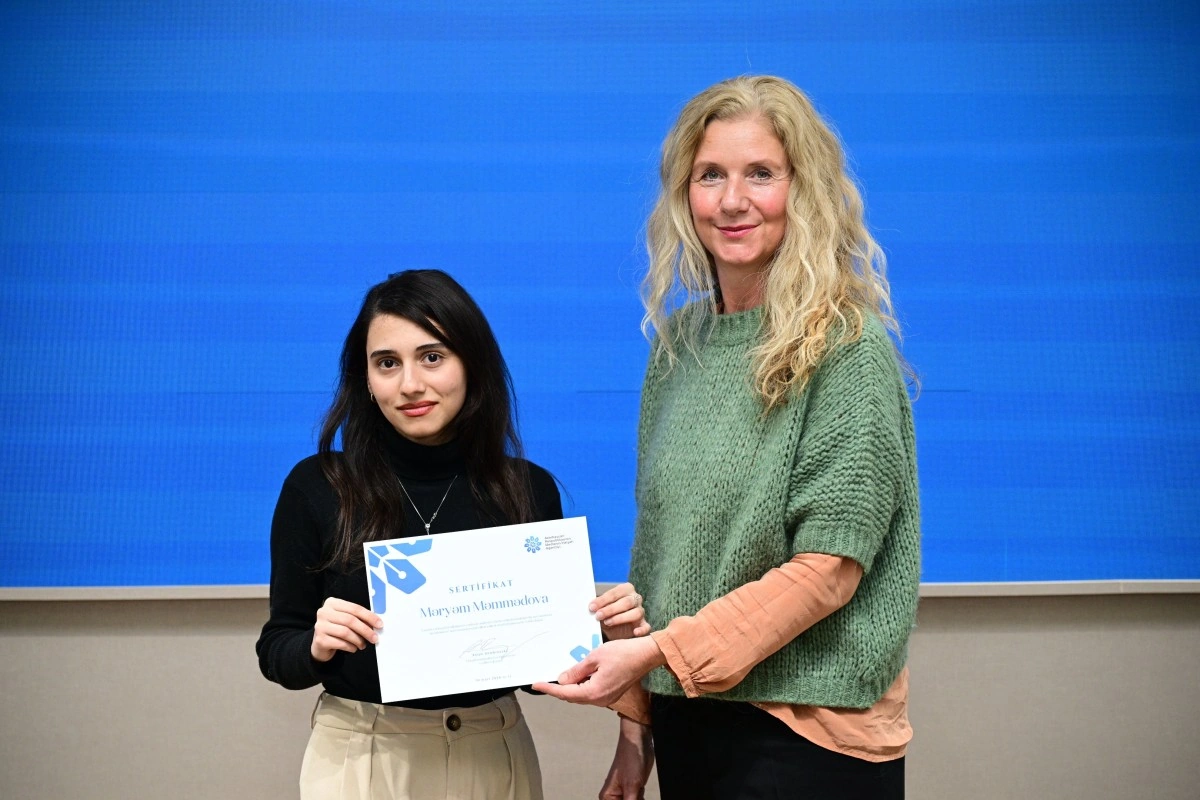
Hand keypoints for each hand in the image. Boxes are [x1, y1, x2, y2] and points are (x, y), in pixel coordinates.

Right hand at [310, 597, 381, 662]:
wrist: (320, 644)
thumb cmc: (337, 629)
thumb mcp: (346, 619)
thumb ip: (358, 618)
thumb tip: (376, 623)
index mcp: (332, 603)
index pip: (355, 608)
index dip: (369, 616)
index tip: (379, 624)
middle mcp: (324, 612)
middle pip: (350, 620)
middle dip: (366, 630)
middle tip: (374, 638)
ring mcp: (320, 626)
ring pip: (346, 632)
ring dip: (358, 640)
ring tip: (362, 644)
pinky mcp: (320, 640)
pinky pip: (340, 643)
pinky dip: (350, 647)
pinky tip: (353, 648)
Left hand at [532, 637, 665, 706]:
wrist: (645, 655)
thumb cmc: (623, 653)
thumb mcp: (595, 657)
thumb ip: (577, 670)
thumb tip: (563, 680)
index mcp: (594, 691)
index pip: (565, 693)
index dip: (549, 689)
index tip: (536, 685)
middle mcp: (599, 699)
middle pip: (572, 696)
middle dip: (558, 688)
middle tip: (544, 680)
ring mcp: (606, 697)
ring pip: (581, 694)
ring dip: (570, 686)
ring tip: (559, 675)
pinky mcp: (610, 693)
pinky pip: (590, 692)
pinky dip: (581, 685)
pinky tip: (577, 675)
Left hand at [591, 582, 650, 639]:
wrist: (614, 628)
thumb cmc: (608, 614)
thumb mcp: (602, 608)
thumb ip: (598, 607)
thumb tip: (590, 608)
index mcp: (626, 589)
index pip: (615, 593)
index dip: (603, 600)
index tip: (592, 607)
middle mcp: (635, 598)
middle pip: (626, 602)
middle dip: (610, 609)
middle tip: (598, 615)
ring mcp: (641, 611)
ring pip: (636, 613)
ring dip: (620, 618)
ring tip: (608, 622)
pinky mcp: (643, 624)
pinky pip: (646, 626)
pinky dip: (642, 630)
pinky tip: (635, 632)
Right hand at [600, 717, 653, 799]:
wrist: (638, 742)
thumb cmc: (630, 759)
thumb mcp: (632, 787)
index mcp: (607, 798)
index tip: (634, 798)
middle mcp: (614, 797)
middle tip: (637, 792)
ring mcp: (625, 793)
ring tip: (639, 787)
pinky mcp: (635, 790)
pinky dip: (642, 799)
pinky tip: (642, 791)